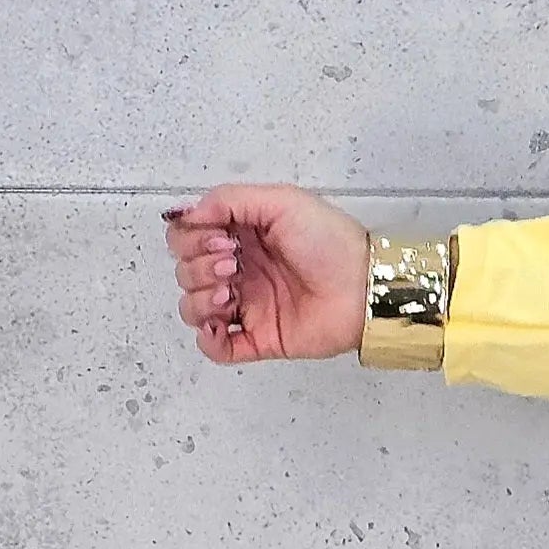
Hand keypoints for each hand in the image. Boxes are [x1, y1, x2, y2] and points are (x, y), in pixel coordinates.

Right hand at [161, 182, 370, 362]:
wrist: (363, 286)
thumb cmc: (331, 241)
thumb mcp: (280, 201)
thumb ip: (228, 200)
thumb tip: (187, 214)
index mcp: (241, 236)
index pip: (186, 237)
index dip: (190, 239)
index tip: (219, 238)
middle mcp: (240, 270)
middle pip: (185, 271)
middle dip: (198, 266)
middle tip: (233, 263)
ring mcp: (247, 305)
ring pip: (193, 308)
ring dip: (199, 299)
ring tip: (230, 292)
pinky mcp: (259, 337)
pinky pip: (216, 348)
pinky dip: (207, 340)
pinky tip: (220, 324)